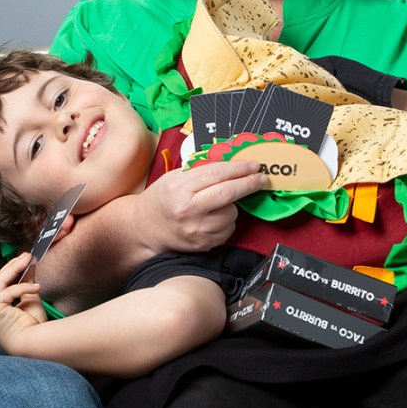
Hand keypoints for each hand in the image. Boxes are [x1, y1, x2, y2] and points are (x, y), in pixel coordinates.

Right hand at [0, 253, 48, 350]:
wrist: (33, 345)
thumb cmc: (32, 330)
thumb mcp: (30, 300)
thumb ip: (26, 285)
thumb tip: (29, 268)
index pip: (1, 284)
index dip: (12, 270)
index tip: (25, 260)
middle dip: (14, 266)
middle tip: (27, 255)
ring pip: (0, 282)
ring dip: (15, 269)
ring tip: (29, 259)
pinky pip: (7, 292)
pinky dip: (23, 287)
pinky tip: (36, 287)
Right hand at [131, 159, 267, 253]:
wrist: (145, 228)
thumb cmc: (162, 198)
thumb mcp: (175, 177)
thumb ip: (201, 170)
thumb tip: (232, 163)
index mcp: (180, 188)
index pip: (216, 174)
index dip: (239, 168)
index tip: (253, 165)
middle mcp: (188, 210)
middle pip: (228, 194)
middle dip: (249, 184)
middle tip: (261, 178)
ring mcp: (196, 230)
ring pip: (231, 214)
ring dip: (232, 206)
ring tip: (218, 203)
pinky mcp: (203, 244)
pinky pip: (228, 230)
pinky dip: (227, 221)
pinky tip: (214, 217)